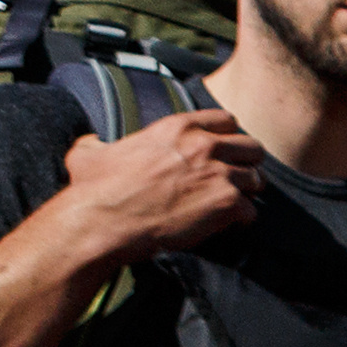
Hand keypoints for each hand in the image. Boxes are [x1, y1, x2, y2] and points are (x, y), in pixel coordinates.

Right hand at [51, 109, 263, 259]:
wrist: (104, 221)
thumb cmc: (96, 190)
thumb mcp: (90, 153)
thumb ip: (98, 142)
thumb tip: (91, 142)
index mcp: (176, 128)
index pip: (226, 120)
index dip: (228, 137)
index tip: (223, 152)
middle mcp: (203, 146)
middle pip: (252, 147)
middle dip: (246, 164)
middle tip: (234, 179)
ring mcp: (218, 174)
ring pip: (257, 179)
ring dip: (246, 193)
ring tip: (230, 204)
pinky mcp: (226, 204)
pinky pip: (251, 211)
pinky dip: (242, 220)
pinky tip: (227, 225)